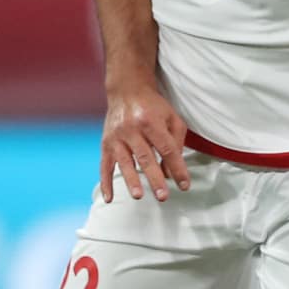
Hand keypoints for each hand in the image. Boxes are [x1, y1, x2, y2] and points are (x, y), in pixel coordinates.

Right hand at [100, 86, 191, 201]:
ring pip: (125, 162)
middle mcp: (132, 128)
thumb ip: (177, 142)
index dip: (177, 168)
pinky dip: (105, 183)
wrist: (127, 90)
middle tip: (163, 196)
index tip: (184, 185)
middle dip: (155, 178)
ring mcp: (117, 136)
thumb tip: (172, 171)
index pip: (167, 149)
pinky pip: (104, 165)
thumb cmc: (153, 107)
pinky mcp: (106, 143)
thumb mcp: (172, 118)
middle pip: (146, 157)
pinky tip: (109, 198)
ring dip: (131, 180)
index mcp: (152, 121)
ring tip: (139, 195)